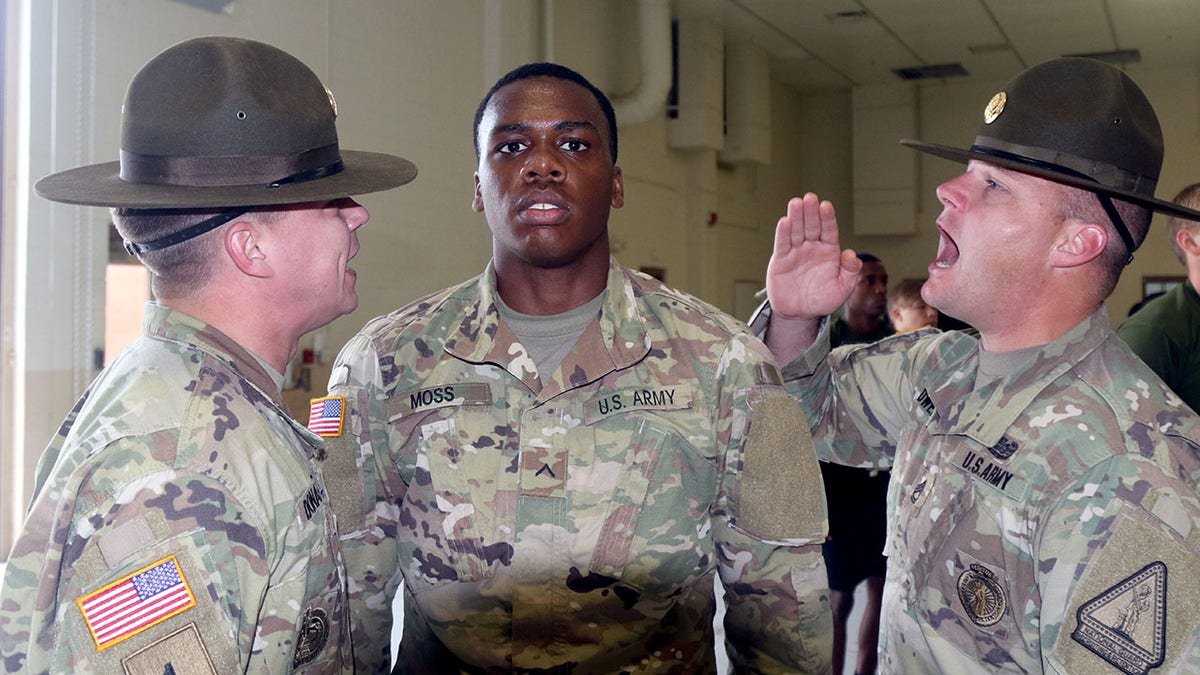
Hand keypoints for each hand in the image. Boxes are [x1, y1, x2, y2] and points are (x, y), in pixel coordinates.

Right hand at [765, 193, 860, 319]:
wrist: (800, 313)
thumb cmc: (823, 299)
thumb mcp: (842, 288)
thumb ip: (850, 271)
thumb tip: (852, 254)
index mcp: (829, 251)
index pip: (829, 230)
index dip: (828, 218)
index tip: (826, 206)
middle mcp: (812, 248)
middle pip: (812, 226)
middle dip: (811, 212)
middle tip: (810, 198)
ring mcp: (796, 252)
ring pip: (796, 231)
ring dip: (796, 217)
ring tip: (796, 203)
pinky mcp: (781, 260)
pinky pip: (782, 244)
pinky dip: (783, 233)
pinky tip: (785, 222)